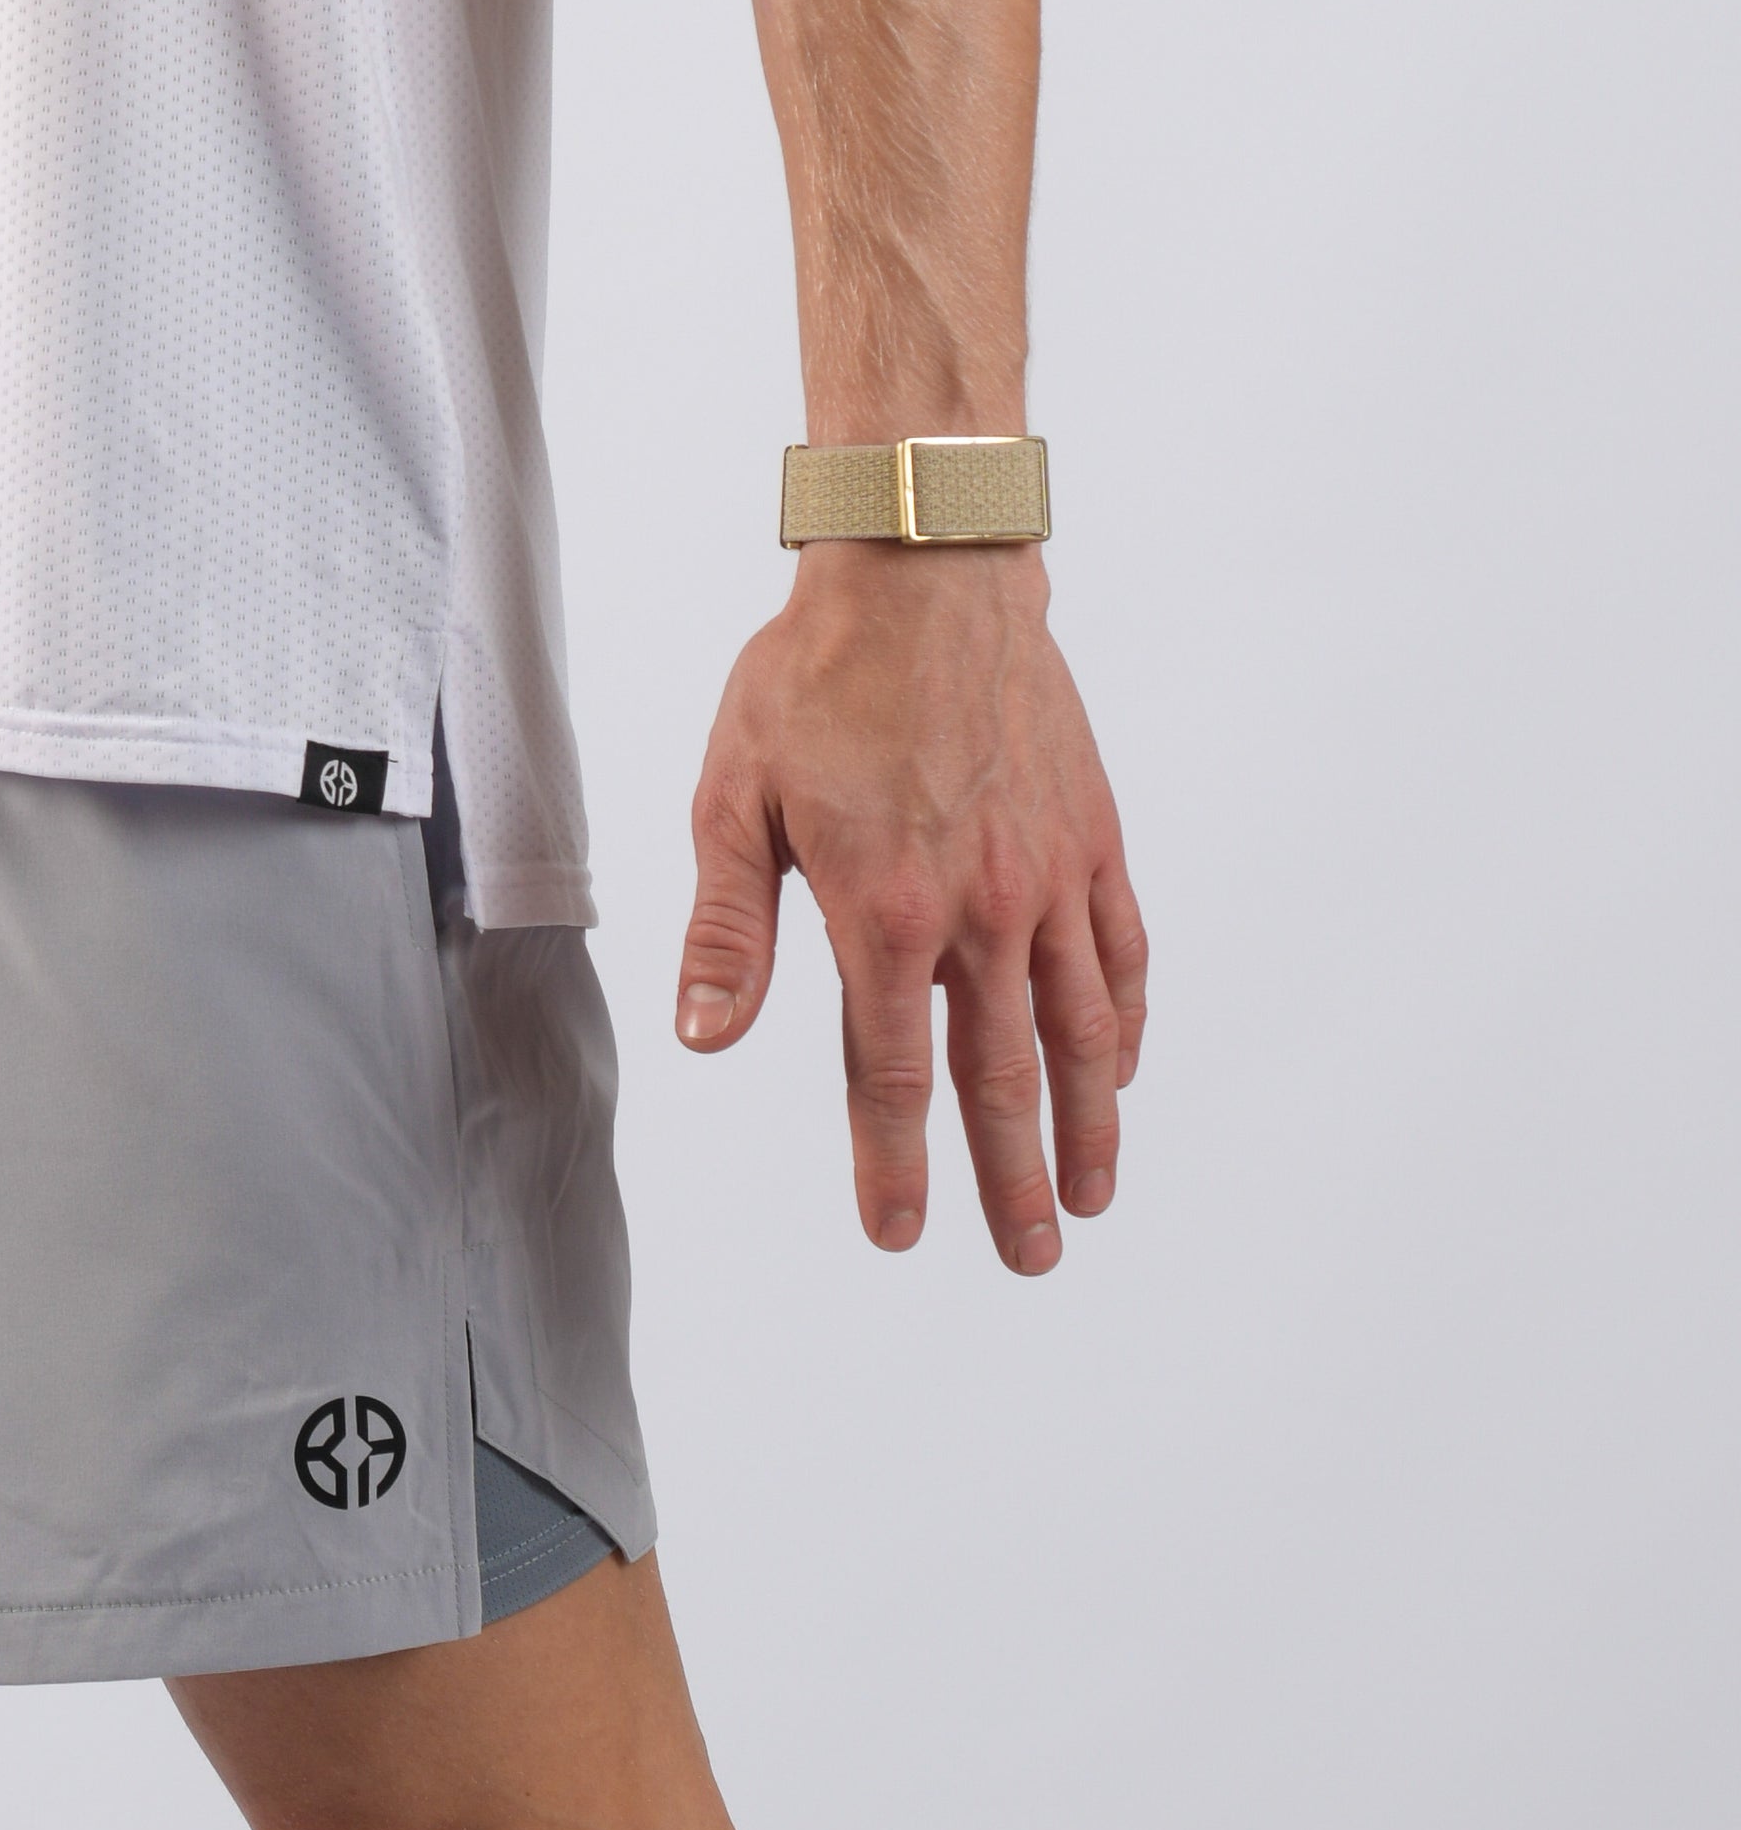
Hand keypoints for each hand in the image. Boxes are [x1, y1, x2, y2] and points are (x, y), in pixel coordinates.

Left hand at [676, 549, 1147, 1267]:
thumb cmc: (815, 678)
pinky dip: (1124, 1020)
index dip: (894, 1163)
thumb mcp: (734, 800)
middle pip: (1001, 1076)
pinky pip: (1120, 951)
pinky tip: (1119, 1069)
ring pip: (1079, 1028)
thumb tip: (705, 1037)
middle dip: (1011, 1179)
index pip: (888, 1073)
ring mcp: (1049, 875)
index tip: (902, 1233)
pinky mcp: (1091, 837)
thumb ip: (726, 929)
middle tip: (1025, 1257)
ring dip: (1087, 1122)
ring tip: (1091, 1196)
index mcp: (883, 911)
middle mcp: (981, 909)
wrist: (926, 572)